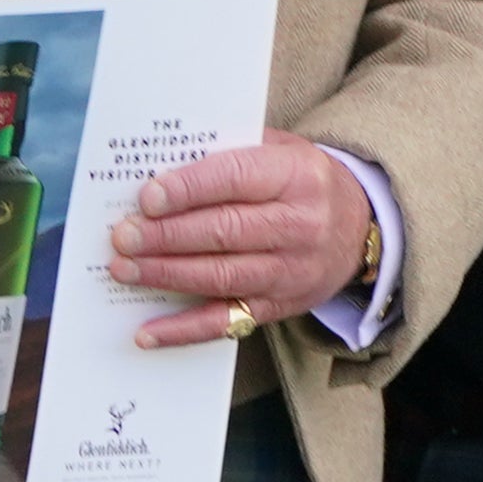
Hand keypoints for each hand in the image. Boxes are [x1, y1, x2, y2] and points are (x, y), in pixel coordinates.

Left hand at [107, 128, 369, 347]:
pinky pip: (226, 322)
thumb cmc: (302, 182)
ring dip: (167, 274)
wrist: (359, 229)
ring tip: (125, 268)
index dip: (189, 189)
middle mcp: (300, 224)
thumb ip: (230, 151)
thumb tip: (161, 166)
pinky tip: (147, 331)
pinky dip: (183, 330)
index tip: (148, 197)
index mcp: (298, 175)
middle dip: (167, 235)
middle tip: (123, 236)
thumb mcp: (281, 150)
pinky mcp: (279, 307)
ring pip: (221, 276)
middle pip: (225, 231)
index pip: (236, 179)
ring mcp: (291, 271)